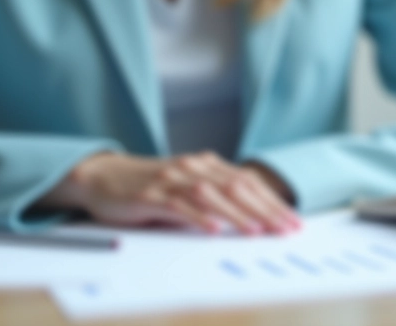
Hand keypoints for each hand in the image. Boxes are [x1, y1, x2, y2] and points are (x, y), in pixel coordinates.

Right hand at [46, 152, 300, 234]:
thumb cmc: (147, 187)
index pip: (247, 182)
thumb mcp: (184, 188)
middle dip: (265, 210)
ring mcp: (171, 180)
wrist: (101, 176)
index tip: (293, 221)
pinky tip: (214, 230)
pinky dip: (198, 218)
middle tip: (287, 229)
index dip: (272, 202)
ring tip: (258, 231)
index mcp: (205, 164)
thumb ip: (213, 198)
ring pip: (211, 196)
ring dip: (237, 215)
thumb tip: (251, 219)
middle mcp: (191, 167)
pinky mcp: (150, 196)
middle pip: (236, 188)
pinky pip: (178, 207)